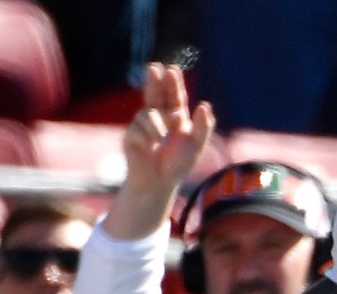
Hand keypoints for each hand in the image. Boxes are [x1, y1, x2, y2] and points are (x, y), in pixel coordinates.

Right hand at [116, 63, 217, 233]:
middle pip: (155, 93)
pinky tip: (150, 148)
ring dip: (156, 126)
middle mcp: (158, 116)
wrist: (159, 182)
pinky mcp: (131, 134)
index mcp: (175, 116)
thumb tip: (204, 105)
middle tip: (154, 67)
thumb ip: (202, 126)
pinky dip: (147, 138)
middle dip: (154, 80)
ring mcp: (142, 124)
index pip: (174, 96)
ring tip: (160, 140)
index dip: (173, 83)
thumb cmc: (179, 163)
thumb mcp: (196, 145)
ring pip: (148, 114)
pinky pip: (138, 129)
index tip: (171, 70)